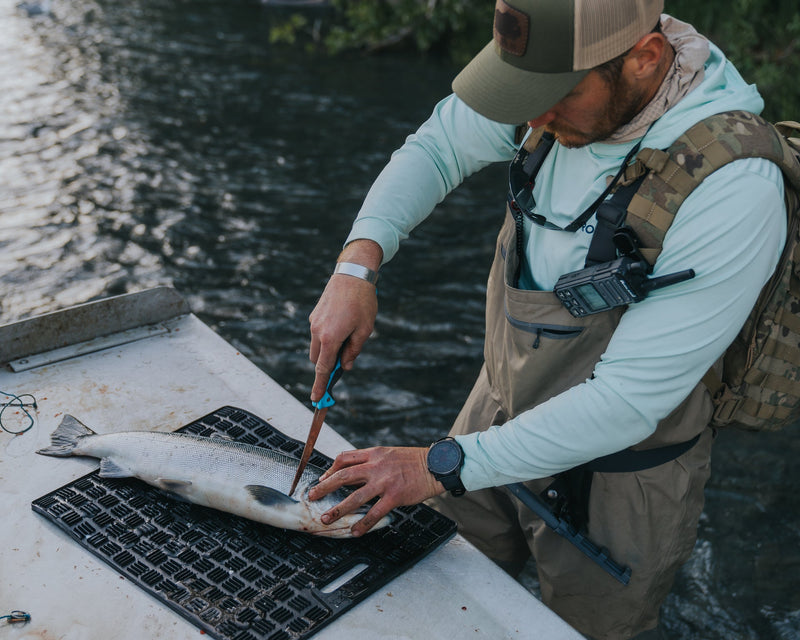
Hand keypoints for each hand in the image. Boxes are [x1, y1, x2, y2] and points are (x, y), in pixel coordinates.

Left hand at [307, 446, 444, 536]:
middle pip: (343, 475)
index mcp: (374, 454)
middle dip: (324, 487)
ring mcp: (385, 481)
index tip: (322, 479)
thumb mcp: (389, 454)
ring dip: (338, 509)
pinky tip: (355, 531)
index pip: (345, 458)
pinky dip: (363, 523)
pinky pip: (374, 512)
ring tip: (326, 519)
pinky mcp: (395, 496)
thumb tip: (354, 475)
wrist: (436, 465)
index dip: (330, 469)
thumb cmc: (413, 461)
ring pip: (355, 496)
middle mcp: (376, 466)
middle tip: (312, 497)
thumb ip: (372, 462)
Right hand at [309, 240, 381, 402]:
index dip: (320, 386)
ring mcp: (314, 323)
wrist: (353, 274)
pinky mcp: (314, 315)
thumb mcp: (365, 330)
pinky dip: (327, 337)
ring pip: (317, 346)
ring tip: (349, 333)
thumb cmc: (362, 302)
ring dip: (328, 349)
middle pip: (317, 360)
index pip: (322, 369)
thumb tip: (344, 366)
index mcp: (330, 338)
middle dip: (327, 365)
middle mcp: (318, 332)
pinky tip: (344, 322)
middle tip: (345, 360)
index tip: (316, 400)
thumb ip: (353, 351)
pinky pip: (318, 333)